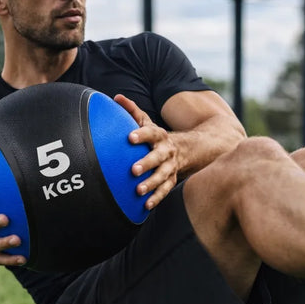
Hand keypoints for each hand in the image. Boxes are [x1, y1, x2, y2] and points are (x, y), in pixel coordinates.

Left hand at [114, 94, 178, 209]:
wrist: (187, 149)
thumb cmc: (157, 137)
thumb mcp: (148, 122)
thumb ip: (132, 111)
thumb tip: (117, 98)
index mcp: (159, 136)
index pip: (151, 132)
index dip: (141, 134)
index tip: (130, 137)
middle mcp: (167, 151)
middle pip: (158, 157)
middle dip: (147, 163)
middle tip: (133, 170)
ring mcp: (170, 167)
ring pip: (162, 176)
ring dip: (151, 183)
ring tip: (139, 190)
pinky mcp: (171, 180)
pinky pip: (165, 190)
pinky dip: (156, 198)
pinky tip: (146, 205)